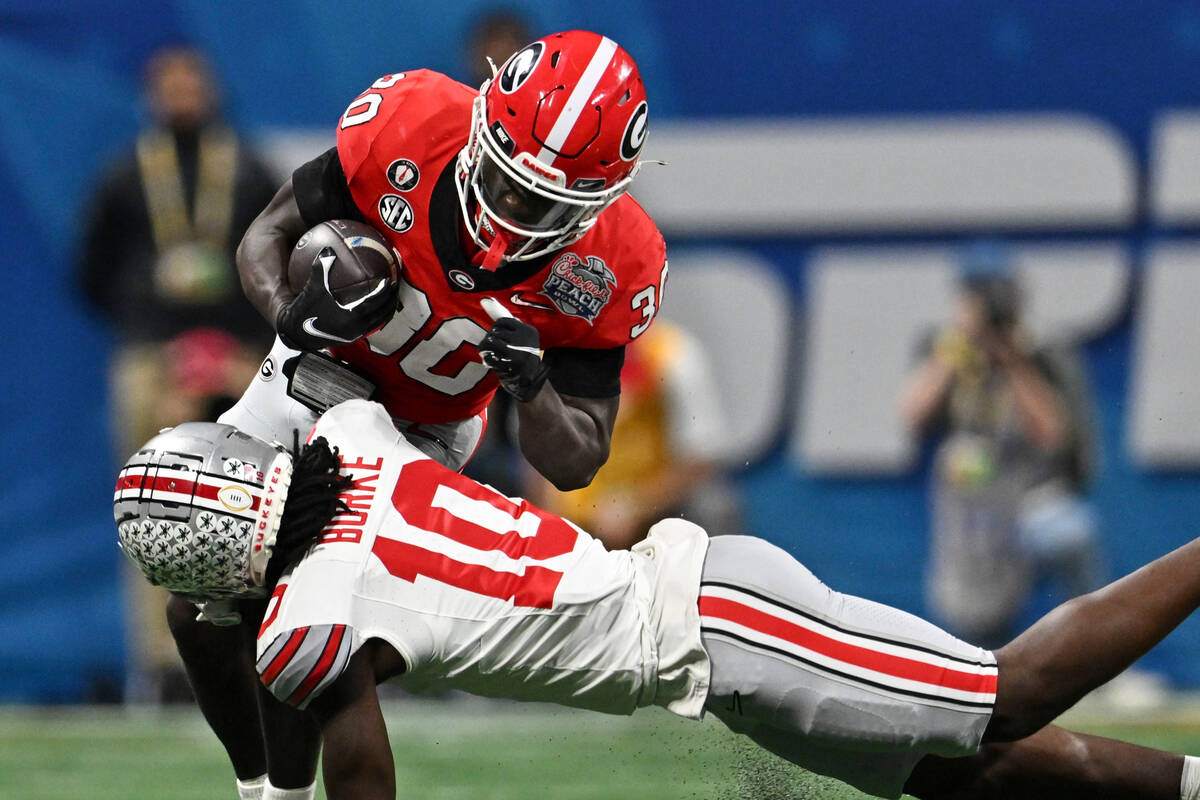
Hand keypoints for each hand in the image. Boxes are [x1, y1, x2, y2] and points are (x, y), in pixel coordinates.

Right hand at [276, 255, 395, 350]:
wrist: (297, 333)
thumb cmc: (305, 309)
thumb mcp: (313, 287)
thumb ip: (321, 267)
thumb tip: (328, 249)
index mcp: (352, 314)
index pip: (377, 300)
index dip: (385, 290)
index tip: (390, 279)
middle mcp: (358, 326)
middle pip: (384, 312)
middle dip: (392, 299)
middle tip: (395, 287)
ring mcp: (356, 334)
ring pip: (380, 322)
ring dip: (387, 310)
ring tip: (390, 298)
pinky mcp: (351, 339)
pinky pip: (371, 327)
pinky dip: (377, 317)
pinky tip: (375, 309)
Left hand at [478, 299, 548, 401]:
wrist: (528, 381)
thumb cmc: (518, 352)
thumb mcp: (516, 333)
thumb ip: (500, 315)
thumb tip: (484, 299)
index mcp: (528, 330)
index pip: (501, 321)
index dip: (496, 330)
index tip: (501, 338)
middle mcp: (525, 340)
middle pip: (494, 332)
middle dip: (491, 341)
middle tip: (497, 350)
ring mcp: (518, 353)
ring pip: (489, 342)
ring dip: (486, 350)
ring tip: (493, 354)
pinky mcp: (510, 366)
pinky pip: (489, 357)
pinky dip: (487, 360)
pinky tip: (493, 363)